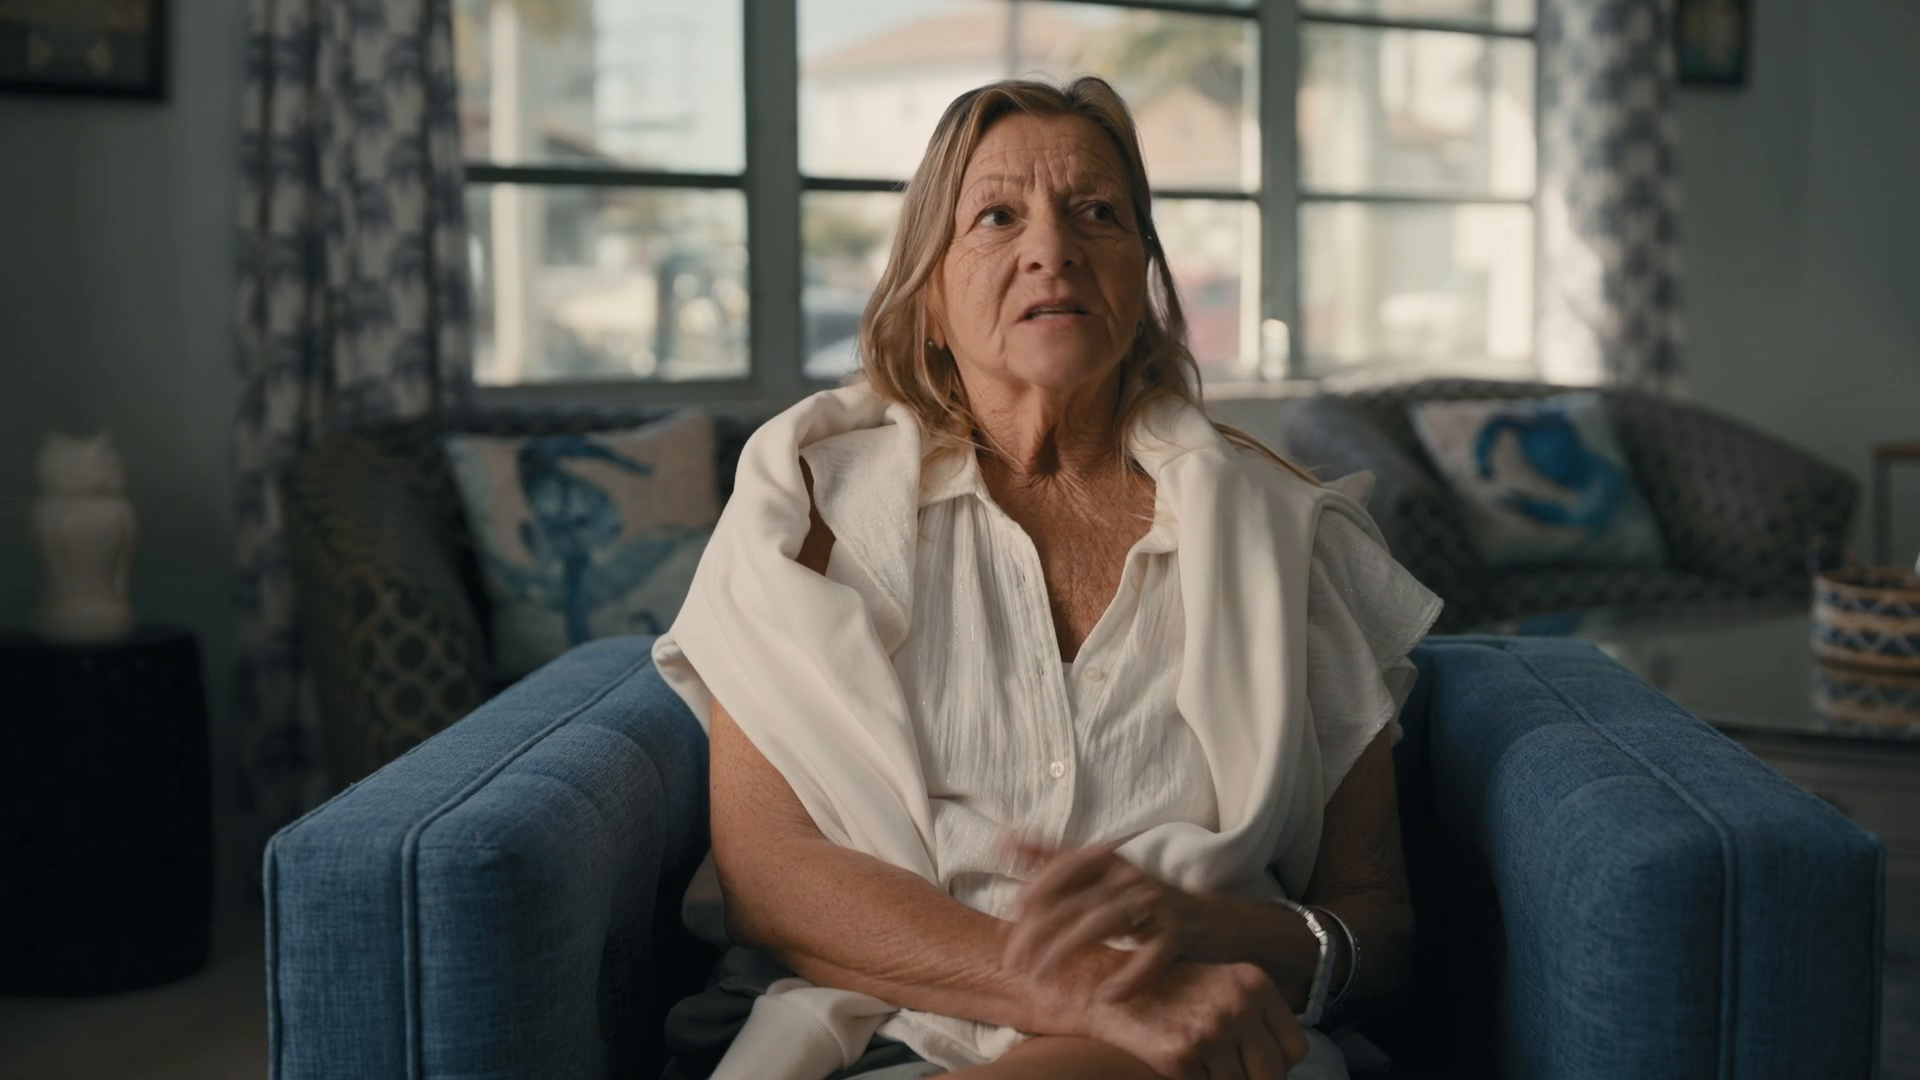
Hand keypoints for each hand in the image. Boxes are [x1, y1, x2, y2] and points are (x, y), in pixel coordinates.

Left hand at [1002, 838, 1212, 1002]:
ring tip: (1041, 977)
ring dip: (1068, 951)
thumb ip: (1055, 861)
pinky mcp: (1181, 936)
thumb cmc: (1145, 903)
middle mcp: (1132, 879)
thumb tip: (1006, 840)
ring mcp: (1158, 906)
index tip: (1009, 916)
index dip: (1036, 889)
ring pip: (1105, 923)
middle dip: (1038, 931)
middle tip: (1012, 960)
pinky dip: (1129, 977)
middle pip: (1077, 900)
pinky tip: (1107, 996)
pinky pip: (1152, 957)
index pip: (1066, 865)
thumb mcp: (1103, 877)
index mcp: (1111, 863)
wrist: (1215, 922)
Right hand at [1085, 960, 1308, 1079]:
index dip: (1276, 1063)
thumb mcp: (1222, 988)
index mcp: (1254, 984)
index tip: (1252, 1063)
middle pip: (1272, 1075)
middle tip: (1221, 1068)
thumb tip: (1281, 1067)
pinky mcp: (1182, 1054)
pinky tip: (1177, 1064)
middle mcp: (1238, 1004)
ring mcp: (1211, 1029)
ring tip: (1199, 1062)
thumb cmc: (1169, 993)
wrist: (1106, 987)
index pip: (1295, 1048)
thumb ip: (1255, 1019)